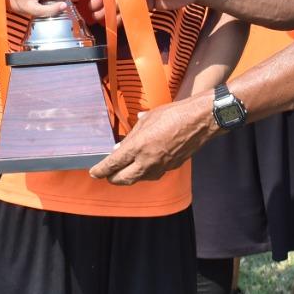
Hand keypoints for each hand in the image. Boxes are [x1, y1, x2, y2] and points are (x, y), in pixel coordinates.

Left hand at [89, 94, 217, 184]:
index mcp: (138, 147)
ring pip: (138, 178)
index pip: (112, 165)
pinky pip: (153, 174)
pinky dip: (144, 171)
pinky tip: (144, 164)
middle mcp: (147, 161)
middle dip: (112, 178)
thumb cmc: (172, 115)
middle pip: (123, 179)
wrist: (199, 121)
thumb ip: (133, 134)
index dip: (100, 170)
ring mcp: (160, 167)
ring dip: (129, 176)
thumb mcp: (147, 120)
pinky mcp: (171, 168)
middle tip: (107, 174)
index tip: (94, 172)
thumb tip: (122, 145)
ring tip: (124, 169)